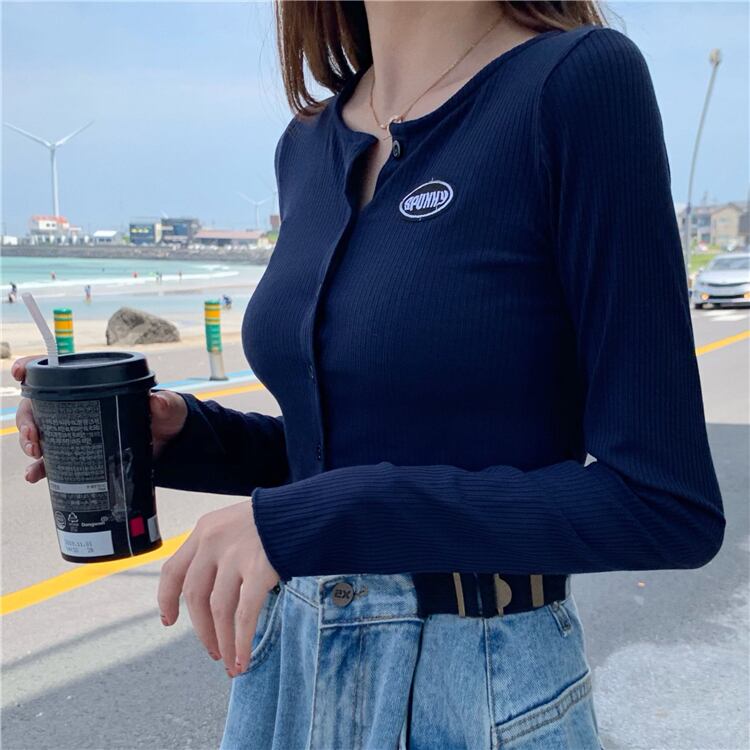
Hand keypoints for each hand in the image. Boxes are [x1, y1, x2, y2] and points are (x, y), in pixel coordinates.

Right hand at [11, 355, 187, 481]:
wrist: (171, 446)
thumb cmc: (166, 417)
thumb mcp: (168, 408)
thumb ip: (164, 404)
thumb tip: (156, 402)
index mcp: (95, 386)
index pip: (57, 371)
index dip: (32, 368)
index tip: (20, 372)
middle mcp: (78, 406)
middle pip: (38, 405)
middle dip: (27, 418)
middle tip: (34, 436)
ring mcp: (75, 430)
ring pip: (39, 432)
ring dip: (29, 442)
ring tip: (35, 454)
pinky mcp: (79, 454)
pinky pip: (52, 460)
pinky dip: (40, 468)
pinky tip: (35, 475)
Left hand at [157, 499, 280, 677]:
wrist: (305, 508)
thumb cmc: (274, 518)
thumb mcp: (235, 522)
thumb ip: (218, 547)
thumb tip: (209, 586)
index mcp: (204, 530)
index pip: (173, 570)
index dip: (167, 599)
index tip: (169, 621)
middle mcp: (214, 542)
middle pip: (195, 596)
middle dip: (202, 630)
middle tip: (213, 650)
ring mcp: (236, 556)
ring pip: (218, 611)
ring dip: (223, 642)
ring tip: (230, 661)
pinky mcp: (260, 570)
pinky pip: (245, 615)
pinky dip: (242, 641)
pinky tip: (243, 658)